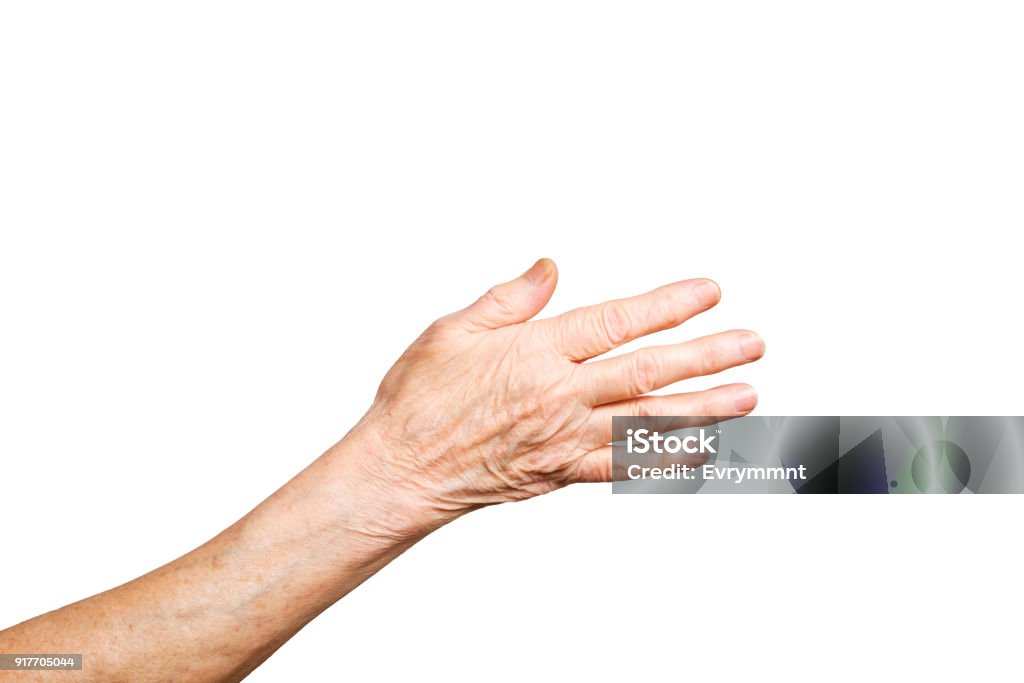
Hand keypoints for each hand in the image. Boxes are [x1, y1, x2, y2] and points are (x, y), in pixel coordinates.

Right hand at [344, 259, 764, 533]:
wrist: (400, 469)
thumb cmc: (418, 399)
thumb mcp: (453, 330)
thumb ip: (509, 299)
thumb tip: (550, 268)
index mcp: (535, 353)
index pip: (615, 323)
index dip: (667, 306)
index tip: (707, 293)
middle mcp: (558, 396)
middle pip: (646, 370)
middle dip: (705, 355)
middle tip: (752, 343)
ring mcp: (564, 437)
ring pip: (646, 420)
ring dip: (702, 407)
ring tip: (748, 396)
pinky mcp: (560, 472)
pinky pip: (622, 466)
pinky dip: (664, 460)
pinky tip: (700, 451)